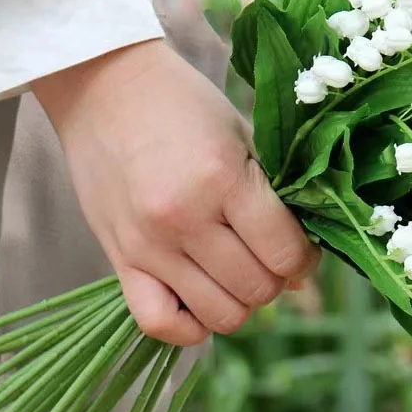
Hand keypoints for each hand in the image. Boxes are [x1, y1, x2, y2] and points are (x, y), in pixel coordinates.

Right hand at [32, 39, 319, 344]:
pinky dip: (190, 326)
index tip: (302, 248)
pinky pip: (159, 324)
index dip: (305, 258)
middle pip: (256, 288)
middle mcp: (184, 219)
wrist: (106, 85)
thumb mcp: (243, 137)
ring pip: (219, 315)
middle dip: (277, 278)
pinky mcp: (119, 260)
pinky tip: (202, 298)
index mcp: (223, 179)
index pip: (285, 252)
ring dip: (242, 301)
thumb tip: (299, 267)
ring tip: (239, 272)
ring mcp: (148, 246)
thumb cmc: (184, 104)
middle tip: (271, 255)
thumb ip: (274, 197)